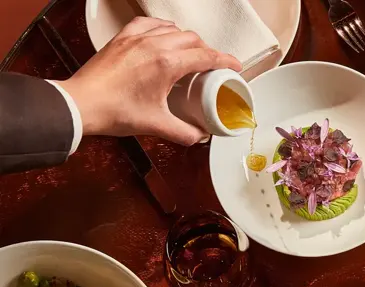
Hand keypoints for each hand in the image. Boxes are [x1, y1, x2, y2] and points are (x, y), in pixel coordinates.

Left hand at [58, 17, 241, 145]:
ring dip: (186, 40)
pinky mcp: (122, 38)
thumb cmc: (115, 111)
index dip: (226, 61)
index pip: (206, 56)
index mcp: (167, 64)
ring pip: (173, 29)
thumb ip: (185, 133)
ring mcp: (137, 38)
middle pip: (193, 39)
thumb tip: (200, 136)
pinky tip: (163, 37)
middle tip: (211, 67)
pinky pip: (149, 23)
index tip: (235, 66)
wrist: (81, 103)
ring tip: (189, 54)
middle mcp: (154, 45)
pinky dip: (162, 29)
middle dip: (207, 52)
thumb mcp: (157, 125)